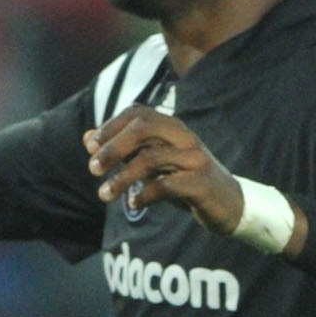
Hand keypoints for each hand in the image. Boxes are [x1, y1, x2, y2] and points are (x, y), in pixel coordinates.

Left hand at [85, 104, 261, 235]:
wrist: (228, 202)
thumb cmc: (184, 178)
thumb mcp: (152, 161)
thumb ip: (123, 149)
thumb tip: (87, 138)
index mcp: (172, 127)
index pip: (137, 113)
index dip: (110, 127)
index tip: (90, 147)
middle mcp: (184, 137)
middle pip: (144, 128)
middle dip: (113, 148)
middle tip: (93, 169)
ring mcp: (195, 158)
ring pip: (152, 158)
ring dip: (122, 178)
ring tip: (104, 195)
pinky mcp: (201, 183)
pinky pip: (167, 185)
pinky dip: (144, 195)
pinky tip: (134, 204)